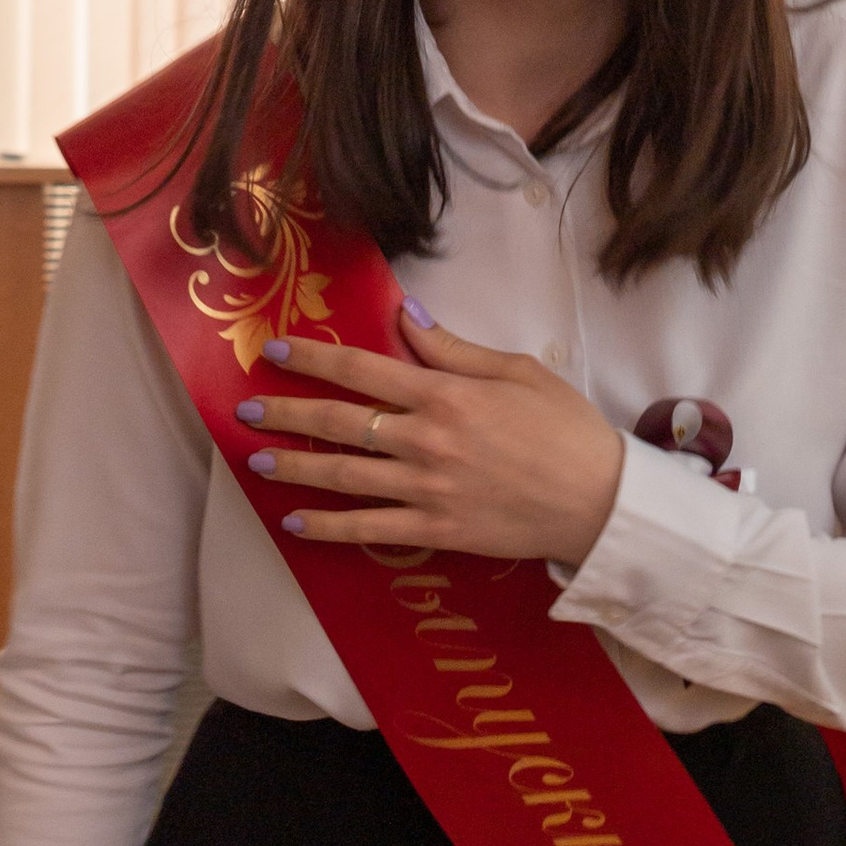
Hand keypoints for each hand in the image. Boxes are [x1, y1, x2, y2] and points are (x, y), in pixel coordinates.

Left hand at [236, 302, 624, 564]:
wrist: (600, 501)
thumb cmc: (567, 428)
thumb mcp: (517, 372)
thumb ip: (454, 350)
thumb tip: (406, 316)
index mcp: (445, 394)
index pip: (363, 370)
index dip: (313, 359)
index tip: (275, 352)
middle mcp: (425, 439)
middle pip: (340, 422)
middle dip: (286, 414)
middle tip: (245, 410)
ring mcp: (426, 488)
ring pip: (344, 476)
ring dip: (294, 468)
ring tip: (256, 461)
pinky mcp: (435, 529)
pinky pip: (370, 529)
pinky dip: (329, 527)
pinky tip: (296, 521)